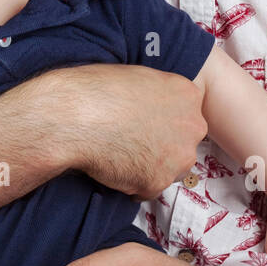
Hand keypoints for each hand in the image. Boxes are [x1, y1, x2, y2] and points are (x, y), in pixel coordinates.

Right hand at [60, 64, 207, 198]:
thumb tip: (154, 105)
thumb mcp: (138, 76)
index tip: (145, 122)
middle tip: (133, 141)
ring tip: (120, 154)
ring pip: (169, 168)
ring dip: (150, 166)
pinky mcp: (158, 182)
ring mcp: (178, 157)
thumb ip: (158, 93)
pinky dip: (132, 183)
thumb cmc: (97, 90)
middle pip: (183, 143)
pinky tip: (112, 167)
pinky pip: (147, 189)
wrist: (74, 116)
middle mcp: (192, 126)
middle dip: (163, 146)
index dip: (163, 121)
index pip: (186, 115)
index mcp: (188, 95)